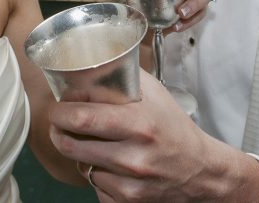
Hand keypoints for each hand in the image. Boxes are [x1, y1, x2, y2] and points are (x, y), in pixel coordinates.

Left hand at [49, 73, 258, 201]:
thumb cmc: (173, 127)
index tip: (59, 106)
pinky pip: (94, 186)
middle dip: (59, 131)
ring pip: (80, 166)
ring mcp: (130, 183)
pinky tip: (108, 164)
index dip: (61, 111)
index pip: (82, 117)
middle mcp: (133, 156)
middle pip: (71, 144)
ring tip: (90, 141)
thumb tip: (86, 69)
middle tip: (60, 123)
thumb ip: (121, 78)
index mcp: (139, 123)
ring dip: (78, 153)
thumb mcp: (154, 94)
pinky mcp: (128, 201)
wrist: (199, 170)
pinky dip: (96, 174)